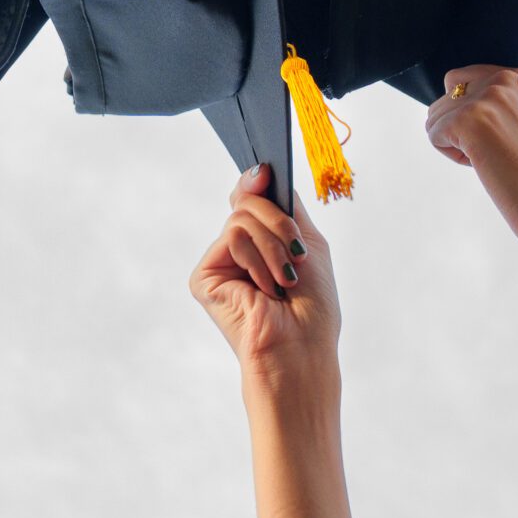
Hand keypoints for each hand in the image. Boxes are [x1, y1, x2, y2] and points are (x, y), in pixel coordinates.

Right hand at [190, 165, 339, 387]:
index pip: (251, 196)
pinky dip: (257, 260)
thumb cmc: (313, 306)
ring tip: (284, 280)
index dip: (257, 182)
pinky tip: (264, 289)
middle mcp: (237, 249)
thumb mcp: (308, 241)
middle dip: (279, 223)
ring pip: (242, 217)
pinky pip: (232, 236)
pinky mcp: (204, 277)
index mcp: (261, 240)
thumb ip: (283, 203)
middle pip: (248, 200)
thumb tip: (256, 170)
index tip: (266, 173)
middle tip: (297, 256)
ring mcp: (220, 262)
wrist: (302, 347)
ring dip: (274, 246)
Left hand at [424, 67, 517, 258]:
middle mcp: (506, 79)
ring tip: (496, 161)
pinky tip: (485, 167)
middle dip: (460, 126)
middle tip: (498, 152)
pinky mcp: (469, 120)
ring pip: (437, 115)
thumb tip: (450, 98)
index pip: (466, 80)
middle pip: (448, 93)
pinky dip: (452, 155)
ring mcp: (488, 97)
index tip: (507, 140)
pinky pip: (434, 133)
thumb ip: (500, 104)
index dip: (476, 117)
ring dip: (457, 143)